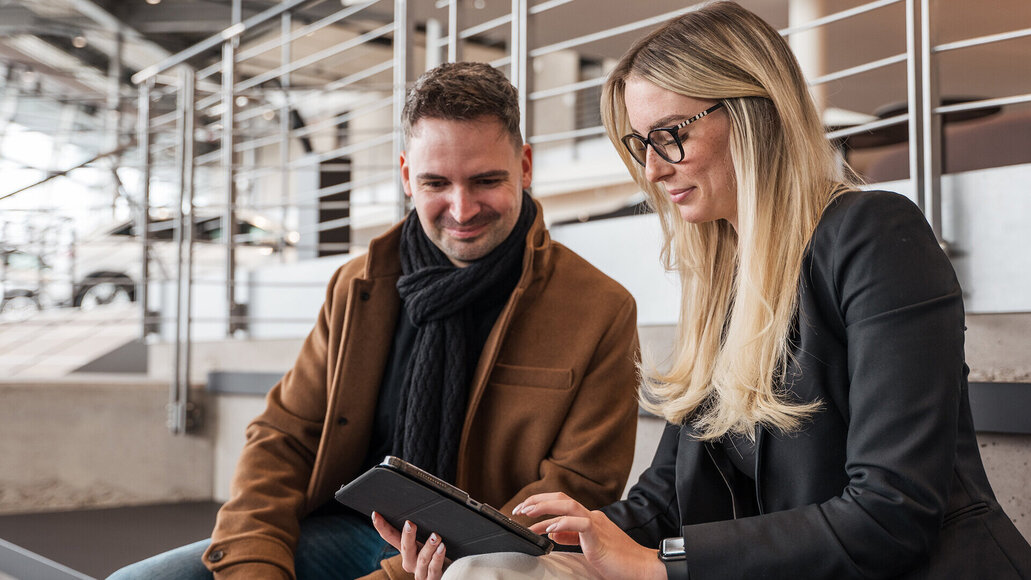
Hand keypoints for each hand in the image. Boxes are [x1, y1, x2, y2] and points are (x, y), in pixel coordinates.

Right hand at [371, 512, 448, 579]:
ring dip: (428, 546)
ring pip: (422, 559)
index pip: (391, 537)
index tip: (375, 514)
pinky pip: (434, 568)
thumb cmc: (435, 555)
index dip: (382, 526)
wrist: (446, 573)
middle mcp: (410, 562)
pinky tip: (442, 548)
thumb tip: (417, 509)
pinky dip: (438, 557)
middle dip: (407, 536)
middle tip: (410, 524)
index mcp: (406, 550)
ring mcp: (420, 572)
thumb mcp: (425, 542)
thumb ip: (420, 531)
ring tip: (435, 536)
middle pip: (406, 548)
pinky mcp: (432, 579)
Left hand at [513, 493, 665, 579]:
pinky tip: (550, 528)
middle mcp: (592, 516)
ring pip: (568, 505)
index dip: (541, 504)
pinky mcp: (599, 535)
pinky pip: (580, 523)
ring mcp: (596, 523)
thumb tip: (553, 533)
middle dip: (537, 500)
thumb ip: (572, 537)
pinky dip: (563, 523)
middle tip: (518, 509)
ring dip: (544, 506)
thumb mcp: (589, 546)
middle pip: (561, 498)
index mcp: (589, 518)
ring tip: (527, 512)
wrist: (641, 567)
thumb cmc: (618, 560)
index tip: (524, 512)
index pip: (561, 504)